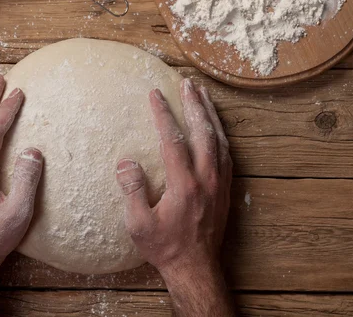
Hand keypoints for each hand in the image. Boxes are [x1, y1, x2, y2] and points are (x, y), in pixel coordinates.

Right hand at [116, 78, 232, 314]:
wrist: (196, 268)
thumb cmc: (165, 247)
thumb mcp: (138, 225)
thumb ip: (132, 192)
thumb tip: (127, 162)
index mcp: (184, 185)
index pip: (173, 140)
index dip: (163, 114)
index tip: (155, 94)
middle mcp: (206, 179)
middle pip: (203, 132)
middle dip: (194, 104)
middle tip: (187, 83)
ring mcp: (220, 183)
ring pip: (219, 139)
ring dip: (210, 114)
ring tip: (202, 94)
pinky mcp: (226, 189)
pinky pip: (226, 153)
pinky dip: (220, 133)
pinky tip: (215, 125)